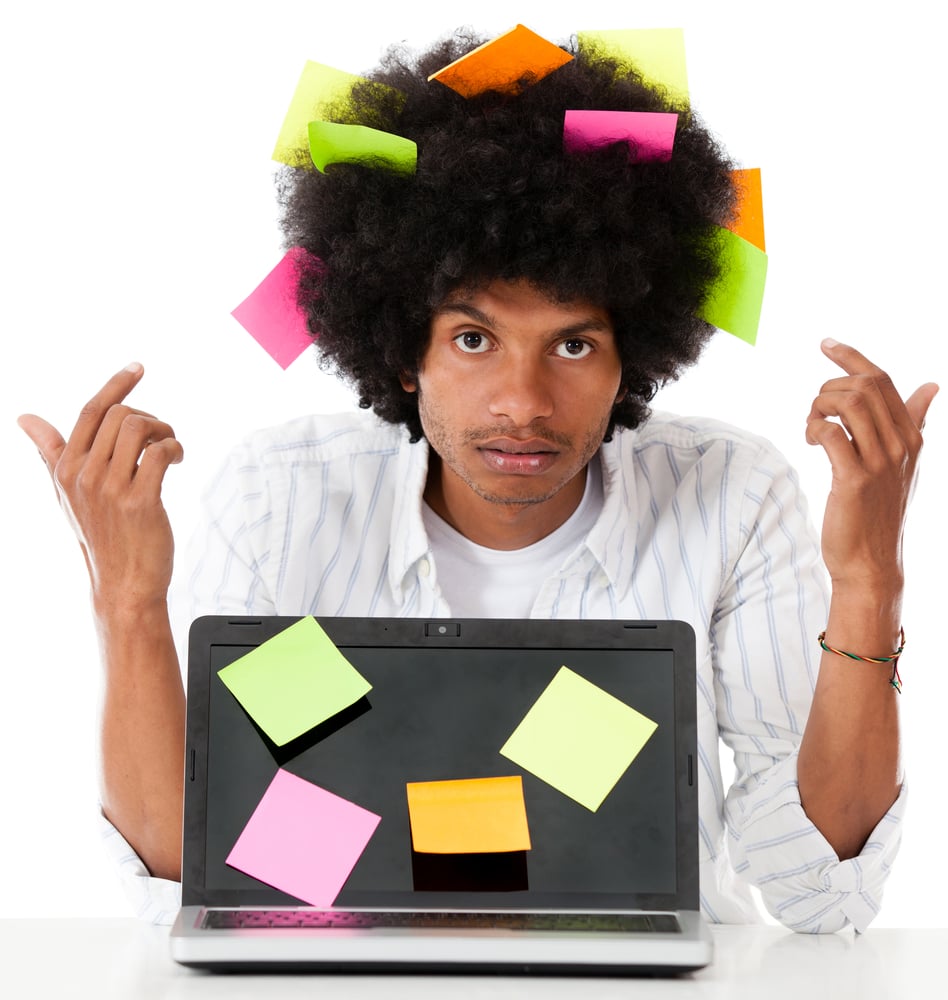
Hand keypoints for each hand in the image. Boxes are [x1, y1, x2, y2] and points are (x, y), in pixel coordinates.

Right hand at [17, 363, 182, 614]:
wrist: (124, 584)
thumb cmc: (101, 536)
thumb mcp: (67, 493)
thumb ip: (50, 452)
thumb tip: (25, 417)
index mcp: (66, 468)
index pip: (91, 410)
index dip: (116, 384)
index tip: (138, 367)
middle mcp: (84, 475)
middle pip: (121, 414)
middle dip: (150, 417)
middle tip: (162, 437)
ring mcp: (110, 488)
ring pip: (140, 428)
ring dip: (165, 431)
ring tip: (171, 449)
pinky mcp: (139, 501)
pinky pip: (161, 452)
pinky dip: (175, 450)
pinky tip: (176, 462)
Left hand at [806, 339, 937, 591]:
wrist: (871, 562)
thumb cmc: (878, 511)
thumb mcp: (903, 463)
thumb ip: (914, 421)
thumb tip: (931, 385)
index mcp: (911, 436)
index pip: (883, 380)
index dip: (851, 357)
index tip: (825, 343)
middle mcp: (900, 445)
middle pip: (866, 386)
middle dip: (829, 386)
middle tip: (816, 410)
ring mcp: (879, 462)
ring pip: (850, 404)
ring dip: (819, 406)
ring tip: (812, 426)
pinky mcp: (855, 480)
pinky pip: (831, 434)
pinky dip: (813, 428)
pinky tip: (810, 440)